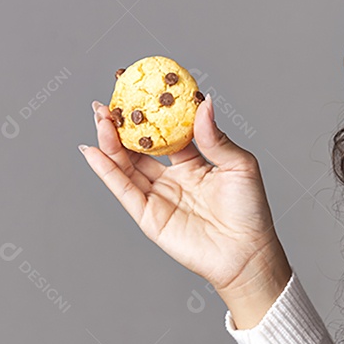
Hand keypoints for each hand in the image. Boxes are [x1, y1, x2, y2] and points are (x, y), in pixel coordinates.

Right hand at [80, 95, 289, 298]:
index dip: (154, 115)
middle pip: (141, 148)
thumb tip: (205, 102)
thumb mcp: (239, 164)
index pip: (168, 134)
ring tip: (98, 118)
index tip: (141, 91)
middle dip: (122, 127)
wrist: (246, 251)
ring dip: (110, 143)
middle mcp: (174, 179)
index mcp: (196, 163)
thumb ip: (214, 137)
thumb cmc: (250, 209)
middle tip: (106, 103)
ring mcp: (159, 197)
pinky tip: (92, 152)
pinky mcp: (149, 216)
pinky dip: (107, 171)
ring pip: (127, 166)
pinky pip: (124, 189)